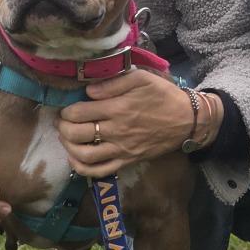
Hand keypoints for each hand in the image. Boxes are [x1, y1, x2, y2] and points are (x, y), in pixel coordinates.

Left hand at [57, 69, 193, 176]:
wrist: (187, 120)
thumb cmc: (163, 96)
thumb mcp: (141, 79)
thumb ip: (113, 83)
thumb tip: (88, 91)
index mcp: (118, 109)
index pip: (79, 113)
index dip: (66, 110)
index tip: (66, 107)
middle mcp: (116, 131)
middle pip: (77, 134)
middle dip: (63, 127)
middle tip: (62, 121)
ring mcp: (121, 149)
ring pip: (84, 156)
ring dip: (68, 147)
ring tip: (66, 137)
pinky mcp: (127, 161)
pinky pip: (99, 171)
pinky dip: (82, 168)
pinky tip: (76, 158)